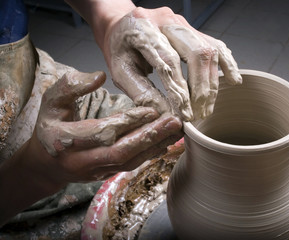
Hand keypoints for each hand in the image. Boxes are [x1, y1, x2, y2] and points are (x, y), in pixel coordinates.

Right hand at [30, 70, 181, 183]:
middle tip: (174, 123)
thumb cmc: (50, 126)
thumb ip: (71, 86)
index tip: (151, 111)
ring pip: (130, 162)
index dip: (128, 122)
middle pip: (121, 152)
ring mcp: (95, 171)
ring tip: (176, 131)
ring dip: (155, 146)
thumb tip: (99, 76)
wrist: (46, 163)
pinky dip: (149, 154)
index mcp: (65, 140)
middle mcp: (82, 161)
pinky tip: (165, 142)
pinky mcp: (106, 175)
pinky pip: (131, 166)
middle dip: (150, 137)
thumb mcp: (51, 101)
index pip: (102, 131)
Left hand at [102, 7, 241, 120]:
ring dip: (212, 83)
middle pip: (196, 52)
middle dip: (201, 87)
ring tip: (208, 107)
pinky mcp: (193, 29)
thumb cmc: (120, 48)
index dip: (179, 90)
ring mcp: (183, 23)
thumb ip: (141, 91)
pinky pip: (216, 45)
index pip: (168, 61)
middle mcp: (166, 21)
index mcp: (143, 28)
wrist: (122, 24)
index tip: (185, 114)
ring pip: (208, 50)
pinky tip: (233, 80)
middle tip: (199, 114)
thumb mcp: (121, 71)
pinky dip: (227, 64)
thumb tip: (165, 114)